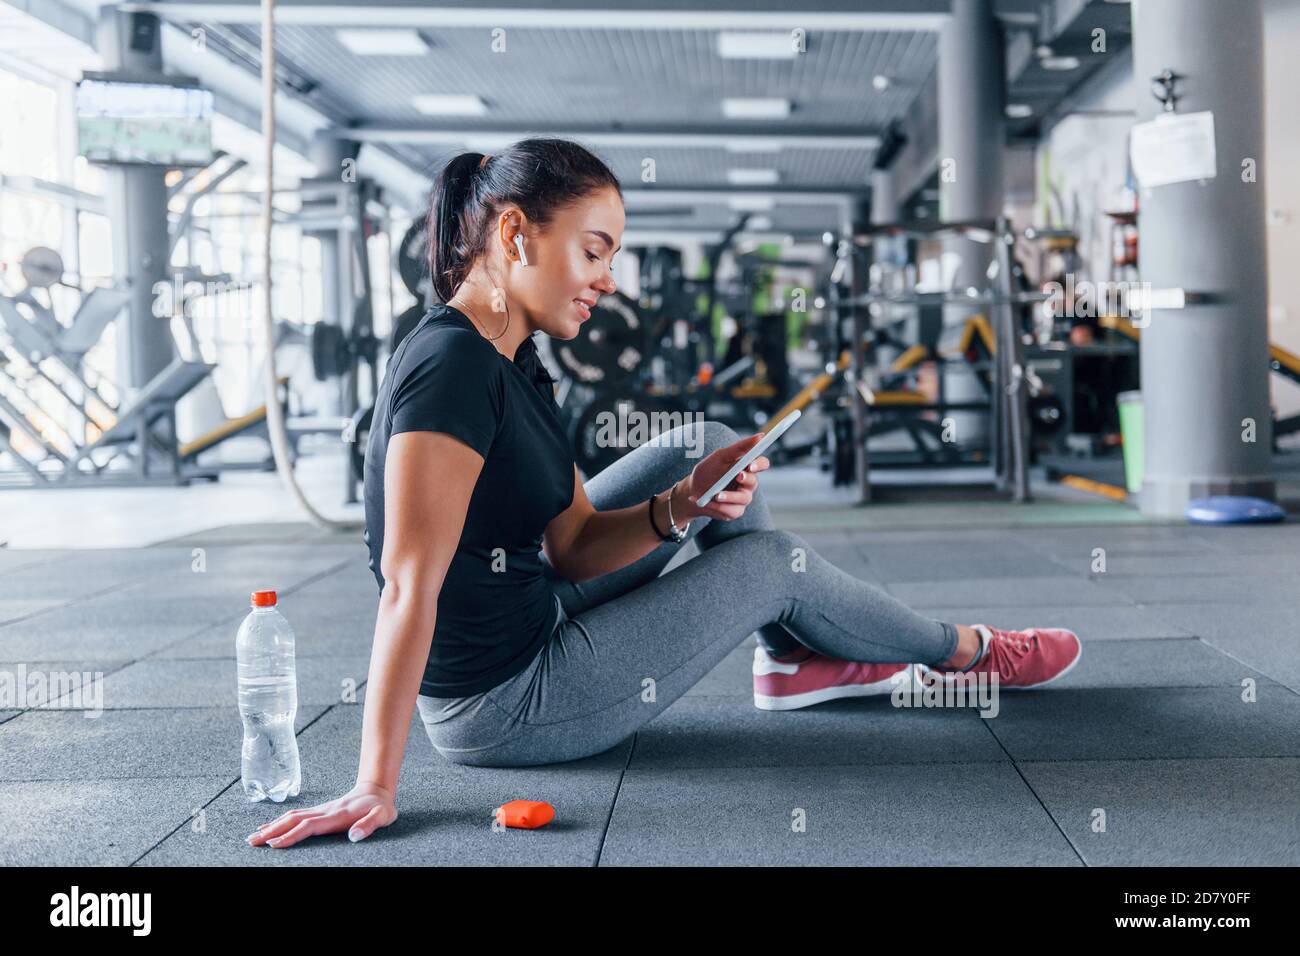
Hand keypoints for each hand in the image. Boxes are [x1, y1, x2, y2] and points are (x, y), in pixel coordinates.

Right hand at [246, 780, 396, 848]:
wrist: (377, 790)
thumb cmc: (381, 807)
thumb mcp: (383, 816)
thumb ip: (369, 825)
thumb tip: (354, 836)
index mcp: (337, 816)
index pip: (309, 826)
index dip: (291, 835)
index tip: (274, 844)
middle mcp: (324, 812)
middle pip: (293, 821)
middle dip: (272, 831)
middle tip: (251, 841)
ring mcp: (320, 810)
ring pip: (291, 817)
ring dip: (271, 826)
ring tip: (253, 836)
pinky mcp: (319, 811)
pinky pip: (295, 816)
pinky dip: (279, 822)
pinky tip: (269, 827)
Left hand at [677, 432, 770, 521]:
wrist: (692, 491)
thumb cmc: (707, 471)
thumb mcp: (720, 456)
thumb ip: (739, 447)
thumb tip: (760, 436)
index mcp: (746, 468)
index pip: (762, 464)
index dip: (760, 464)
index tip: (752, 464)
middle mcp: (747, 483)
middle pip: (754, 482)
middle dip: (746, 479)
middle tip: (738, 476)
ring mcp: (741, 498)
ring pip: (744, 498)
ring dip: (730, 496)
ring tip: (716, 495)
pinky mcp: (734, 511)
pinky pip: (733, 510)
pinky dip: (719, 506)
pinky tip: (708, 502)